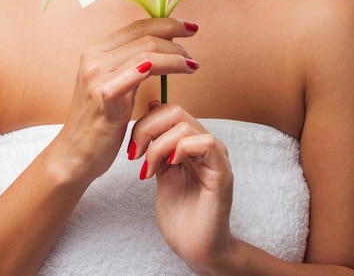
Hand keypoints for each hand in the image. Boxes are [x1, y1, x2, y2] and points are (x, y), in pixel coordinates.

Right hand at [57, 18, 198, 184]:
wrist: (74, 154)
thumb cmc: (98, 123)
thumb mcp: (111, 85)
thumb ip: (129, 65)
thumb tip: (159, 48)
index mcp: (95, 51)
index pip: (136, 26)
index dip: (165, 23)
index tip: (188, 27)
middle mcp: (93, 58)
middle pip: (143, 35)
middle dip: (174, 36)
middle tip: (192, 50)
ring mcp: (97, 75)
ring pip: (147, 52)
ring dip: (175, 56)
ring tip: (191, 65)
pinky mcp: (104, 94)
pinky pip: (141, 71)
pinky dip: (166, 66)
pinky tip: (183, 69)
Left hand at [130, 103, 234, 273]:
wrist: (194, 247)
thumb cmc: (179, 212)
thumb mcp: (159, 168)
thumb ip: (157, 142)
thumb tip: (152, 105)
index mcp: (190, 141)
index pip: (168, 110)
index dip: (145, 121)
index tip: (131, 148)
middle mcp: (204, 144)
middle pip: (175, 111)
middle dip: (147, 129)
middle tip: (135, 154)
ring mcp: (216, 156)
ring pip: (184, 126)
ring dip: (158, 146)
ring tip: (149, 170)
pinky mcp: (222, 172)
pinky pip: (206, 143)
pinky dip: (181, 149)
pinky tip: (169, 166)